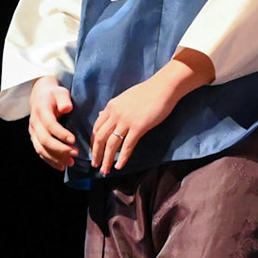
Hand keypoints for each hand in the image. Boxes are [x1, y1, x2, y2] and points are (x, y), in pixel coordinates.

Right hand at [28, 77, 77, 170]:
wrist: (40, 96)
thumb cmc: (54, 95)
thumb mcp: (61, 93)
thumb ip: (64, 100)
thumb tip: (66, 109)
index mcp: (41, 111)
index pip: (50, 125)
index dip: (61, 134)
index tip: (74, 140)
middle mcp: (35, 123)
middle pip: (45, 139)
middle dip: (60, 149)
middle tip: (75, 153)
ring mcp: (33, 132)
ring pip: (41, 148)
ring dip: (56, 158)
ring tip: (70, 163)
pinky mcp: (35, 138)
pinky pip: (40, 152)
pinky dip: (50, 160)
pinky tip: (61, 166)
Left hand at [90, 49, 214, 175]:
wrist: (163, 87)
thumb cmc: (147, 92)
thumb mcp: (124, 98)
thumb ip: (113, 108)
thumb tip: (102, 115)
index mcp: (111, 107)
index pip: (96, 128)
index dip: (93, 142)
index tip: (94, 152)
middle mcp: (115, 114)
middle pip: (100, 138)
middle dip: (96, 154)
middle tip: (95, 165)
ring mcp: (126, 121)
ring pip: (111, 144)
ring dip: (106, 159)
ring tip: (105, 170)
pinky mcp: (139, 127)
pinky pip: (127, 146)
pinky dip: (122, 158)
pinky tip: (119, 166)